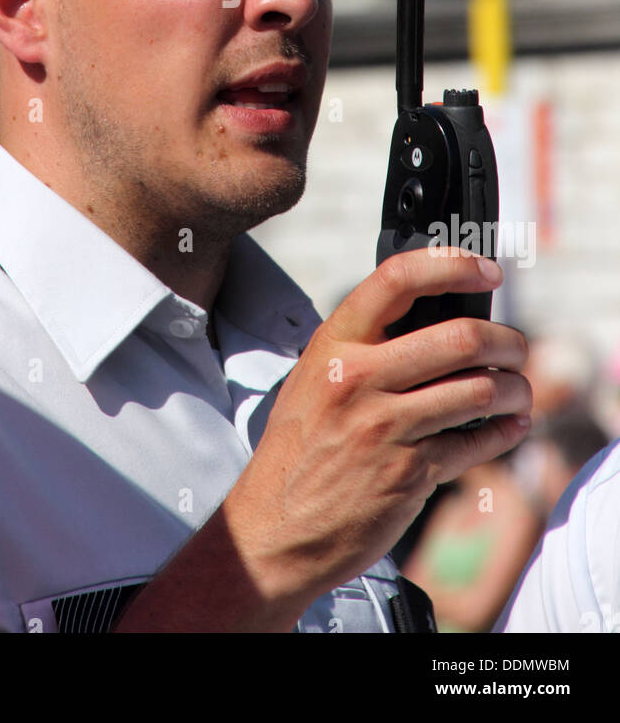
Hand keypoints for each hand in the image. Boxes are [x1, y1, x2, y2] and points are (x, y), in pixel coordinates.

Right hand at [222, 248, 530, 615]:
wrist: (276, 527)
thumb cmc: (299, 448)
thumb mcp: (315, 379)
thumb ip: (364, 347)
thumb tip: (436, 318)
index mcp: (334, 345)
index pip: (396, 280)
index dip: (451, 265)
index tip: (486, 273)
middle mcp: (359, 379)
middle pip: (459, 337)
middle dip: (506, 340)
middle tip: (516, 347)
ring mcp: (385, 427)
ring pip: (479, 390)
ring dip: (514, 389)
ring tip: (518, 389)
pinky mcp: (409, 472)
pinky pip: (475, 442)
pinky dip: (504, 431)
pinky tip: (510, 425)